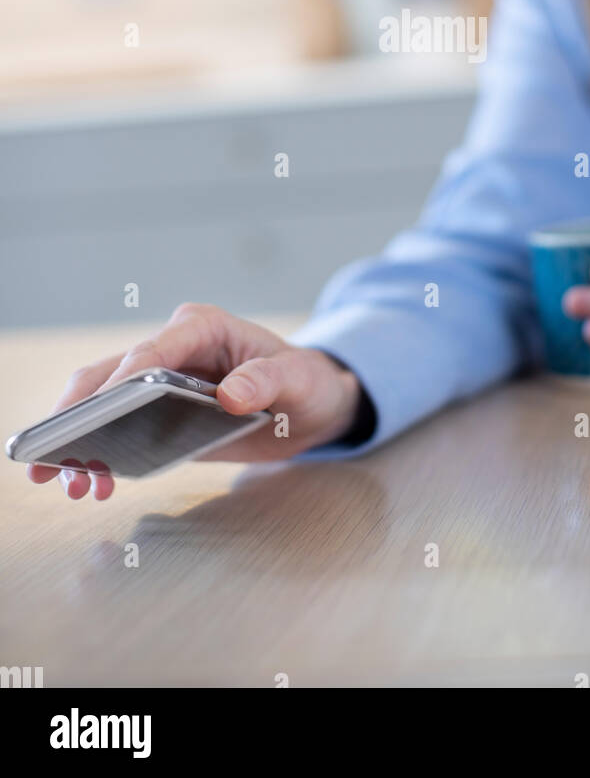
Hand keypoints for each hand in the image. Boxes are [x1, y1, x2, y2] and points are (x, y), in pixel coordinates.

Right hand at [26, 303, 363, 500]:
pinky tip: (96, 483)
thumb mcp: (297, 378)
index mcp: (203, 328)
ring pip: (102, 401)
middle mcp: (174, 348)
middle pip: (110, 374)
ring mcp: (161, 381)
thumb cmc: (306, 380)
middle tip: (56, 454)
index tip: (99, 409)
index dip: (123, 378)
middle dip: (79, 412)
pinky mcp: (159, 412)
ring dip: (80, 438)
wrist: (311, 404)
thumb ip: (266, 381)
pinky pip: (119, 428)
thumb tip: (232, 394)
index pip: (152, 349)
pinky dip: (101, 454)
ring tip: (71, 482)